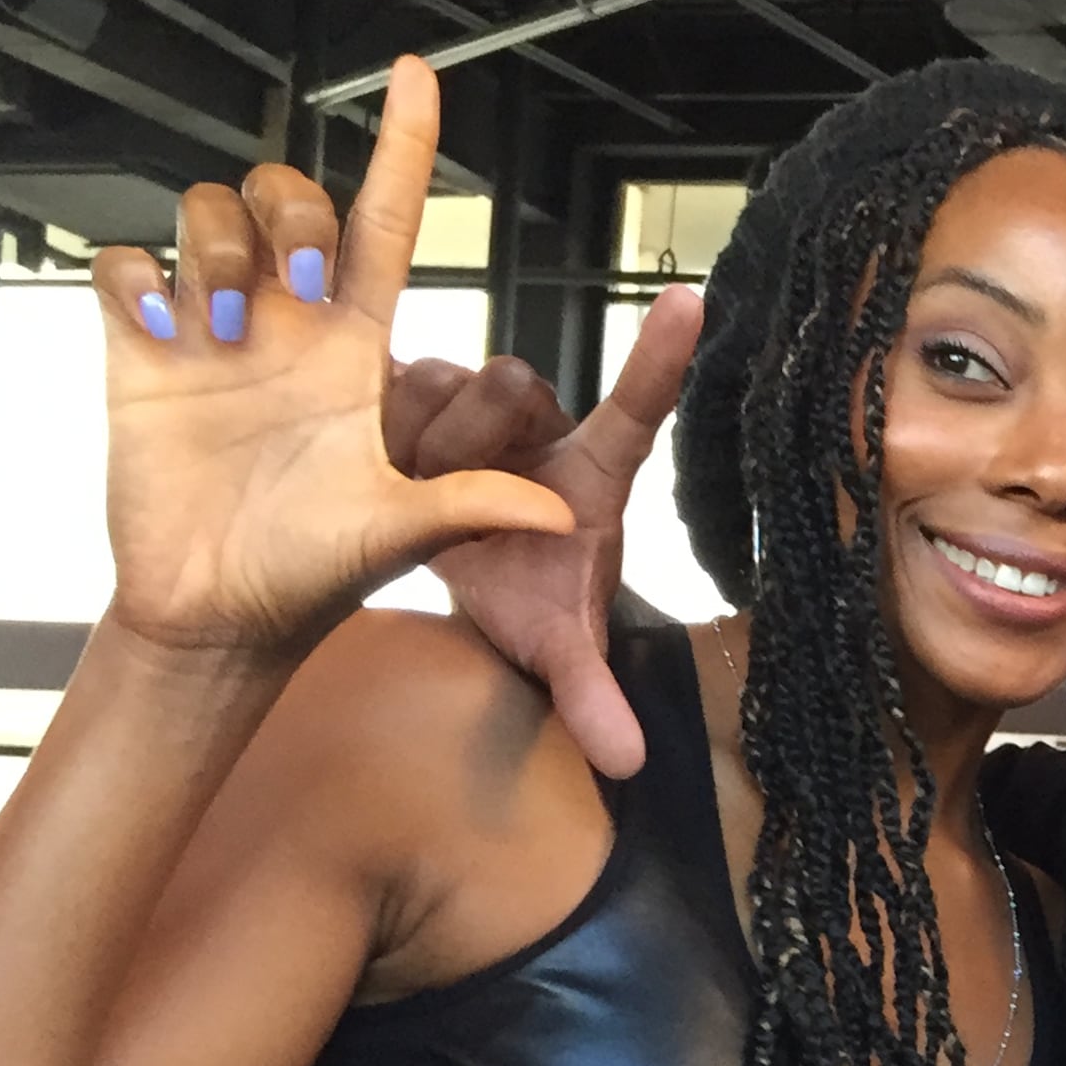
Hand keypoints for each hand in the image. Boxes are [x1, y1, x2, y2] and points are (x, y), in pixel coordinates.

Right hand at [92, 57, 571, 664]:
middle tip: (294, 289)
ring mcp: (212, 331)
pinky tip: (158, 327)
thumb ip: (470, 506)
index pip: (387, 221)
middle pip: (292, 198)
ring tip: (220, 327)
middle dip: (295, 214)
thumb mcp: (398, 532)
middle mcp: (286, 323)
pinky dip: (135, 277)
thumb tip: (562, 515)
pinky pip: (126, 265)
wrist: (219, 615)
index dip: (405, 147)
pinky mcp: (142, 351)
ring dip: (216, 247)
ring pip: (209, 211)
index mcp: (354, 348)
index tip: (419, 76)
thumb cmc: (308, 572)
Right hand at [377, 287, 701, 778]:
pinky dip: (372, 416)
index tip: (695, 303)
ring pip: (437, 376)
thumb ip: (592, 695)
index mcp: (593, 470)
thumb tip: (630, 762)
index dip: (660, 358)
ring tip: (419, 488)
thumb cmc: (531, 591)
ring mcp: (476, 400)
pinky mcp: (414, 392)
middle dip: (475, 437)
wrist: (465, 570)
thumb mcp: (558, 644)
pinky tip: (370, 461)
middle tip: (462, 495)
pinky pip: (384, 375)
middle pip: (505, 383)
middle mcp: (540, 422)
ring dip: (419, 436)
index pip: (637, 408)